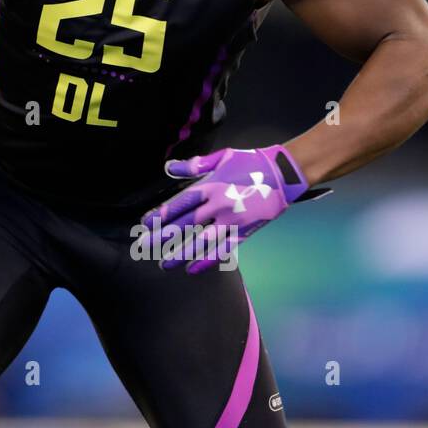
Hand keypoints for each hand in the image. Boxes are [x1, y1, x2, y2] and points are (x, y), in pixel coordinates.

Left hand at [143, 144, 309, 273]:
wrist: (283, 175)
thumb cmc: (251, 162)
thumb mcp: (222, 157)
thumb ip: (195, 165)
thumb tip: (169, 168)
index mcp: (212, 186)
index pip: (180, 203)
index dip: (162, 214)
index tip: (146, 223)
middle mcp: (219, 206)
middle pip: (186, 225)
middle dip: (163, 237)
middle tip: (144, 246)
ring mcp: (232, 222)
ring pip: (201, 242)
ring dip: (181, 254)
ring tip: (164, 264)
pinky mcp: (245, 232)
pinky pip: (223, 250)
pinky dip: (207, 261)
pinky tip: (192, 269)